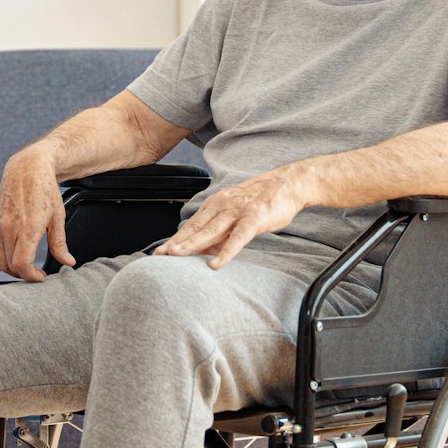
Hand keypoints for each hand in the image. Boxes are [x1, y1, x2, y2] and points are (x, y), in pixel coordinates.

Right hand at [0, 148, 74, 280]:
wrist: (27, 168)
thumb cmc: (45, 190)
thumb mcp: (58, 217)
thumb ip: (60, 244)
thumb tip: (68, 262)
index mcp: (27, 227)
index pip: (22, 264)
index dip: (31, 276)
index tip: (41, 277)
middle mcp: (8, 227)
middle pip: (9, 266)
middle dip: (23, 274)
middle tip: (35, 273)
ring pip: (0, 258)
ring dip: (13, 266)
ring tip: (27, 264)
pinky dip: (6, 253)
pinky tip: (19, 249)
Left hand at [155, 168, 305, 268]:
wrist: (287, 184)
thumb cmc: (261, 201)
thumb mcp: (235, 213)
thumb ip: (219, 231)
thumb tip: (202, 251)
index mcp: (215, 205)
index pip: (191, 225)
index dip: (175, 239)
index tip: (160, 251)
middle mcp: (222, 206)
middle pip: (195, 228)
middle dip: (176, 242)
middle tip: (160, 255)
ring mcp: (237, 211)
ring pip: (210, 231)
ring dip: (192, 245)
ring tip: (177, 256)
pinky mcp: (254, 218)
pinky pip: (237, 238)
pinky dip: (225, 252)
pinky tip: (215, 264)